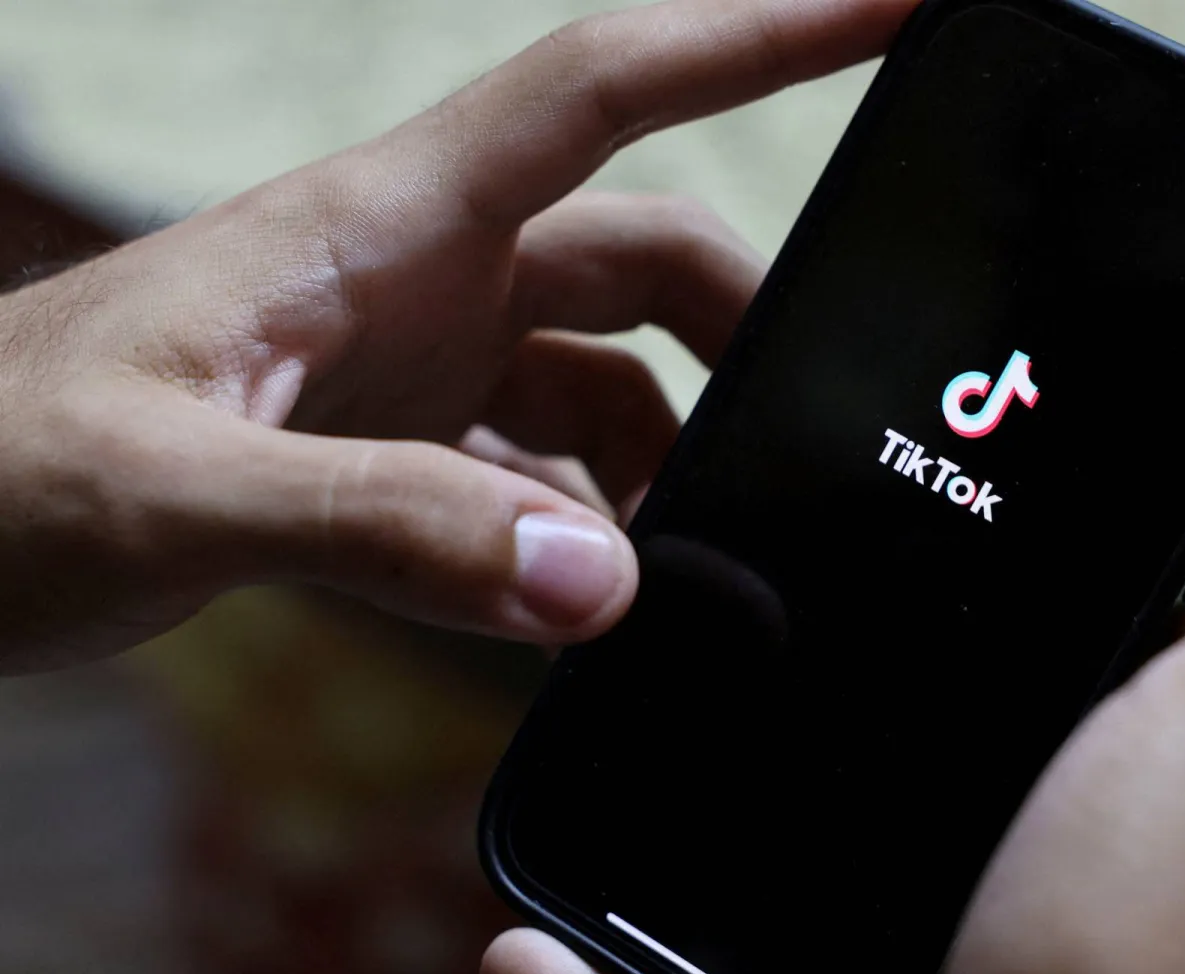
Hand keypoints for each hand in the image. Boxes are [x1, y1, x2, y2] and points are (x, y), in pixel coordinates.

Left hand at [0, 0, 915, 672]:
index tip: (903, 1)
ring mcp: (408, 365)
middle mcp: (418, 277)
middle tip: (808, 440)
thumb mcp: (177, 491)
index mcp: (381, 225)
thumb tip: (598, 582)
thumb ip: (388, 528)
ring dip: (657, 466)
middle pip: (646, 258)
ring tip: (674, 573)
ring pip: (603, 379)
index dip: (763, 34)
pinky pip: (534, 476)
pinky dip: (577, 534)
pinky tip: (571, 599)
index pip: (608, 87)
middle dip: (744, 331)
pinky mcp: (389, 449)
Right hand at [480, 352, 1184, 973]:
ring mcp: (923, 964)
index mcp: (1124, 759)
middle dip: (779, 679)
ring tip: (585, 753)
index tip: (852, 475)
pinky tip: (543, 956)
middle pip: (879, 736)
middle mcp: (1027, 858)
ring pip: (768, 872)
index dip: (962, 540)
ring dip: (667, 831)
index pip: (1036, 618)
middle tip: (666, 600)